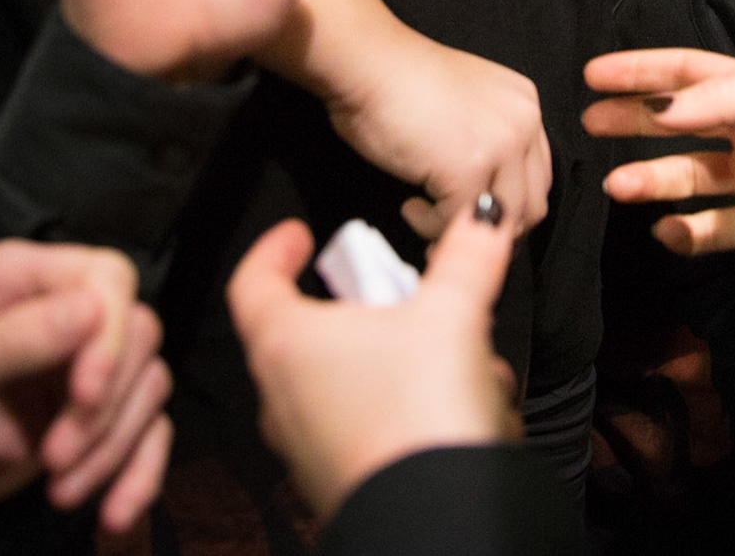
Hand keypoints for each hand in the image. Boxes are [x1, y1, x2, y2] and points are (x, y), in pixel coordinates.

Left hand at [0, 241, 171, 539]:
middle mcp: (64, 311)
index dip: (111, 333)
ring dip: (114, 446)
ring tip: (62, 492)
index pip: (107, 280)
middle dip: (105, 407)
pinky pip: (150, 432)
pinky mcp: (96, 415)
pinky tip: (117, 514)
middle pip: (139, 334)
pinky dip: (142, 471)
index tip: (86, 394)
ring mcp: (85, 365)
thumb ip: (11, 341)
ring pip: (147, 386)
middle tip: (54, 459)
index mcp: (22, 281)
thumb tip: (94, 311)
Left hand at [227, 204, 518, 518]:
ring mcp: (306, 444)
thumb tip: (481, 219)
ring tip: (456, 358)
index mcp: (287, 344)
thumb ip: (467, 259)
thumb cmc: (417, 416)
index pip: (253, 282)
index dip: (273, 249)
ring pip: (347, 380)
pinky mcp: (337, 478)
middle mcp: (282, 396)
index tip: (298, 235)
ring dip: (400, 361)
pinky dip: (408, 407)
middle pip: (308, 331)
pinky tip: (459, 409)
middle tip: (401, 295)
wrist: (434, 516)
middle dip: (366, 310)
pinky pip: (366, 425)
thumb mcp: (452, 315)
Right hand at [324, 19, 553, 240]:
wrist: (368, 64)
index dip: (508, 207)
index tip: (477, 219)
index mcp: (525, 105)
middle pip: (532, 204)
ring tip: (427, 217)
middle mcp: (525, 122)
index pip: (537, 176)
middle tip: (455, 230)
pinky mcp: (470, 167)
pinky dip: (432, 226)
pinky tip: (411, 206)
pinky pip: (461, 221)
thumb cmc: (398, 84)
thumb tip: (485, 194)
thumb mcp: (464, 108)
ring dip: (464, 229)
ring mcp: (502, 144)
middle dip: (494, 229)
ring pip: (504, 220)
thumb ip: (487, 141)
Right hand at [586, 49, 734, 283]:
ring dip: (651, 177)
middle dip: (633, 119)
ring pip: (689, 174)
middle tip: (588, 123)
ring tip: (618, 187)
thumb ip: (728, 99)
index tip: (594, 74)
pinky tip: (667, 229)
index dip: (642, 70)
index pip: (690, 72)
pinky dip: (685, 231)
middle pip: (680, 119)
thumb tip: (663, 108)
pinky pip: (711, 228)